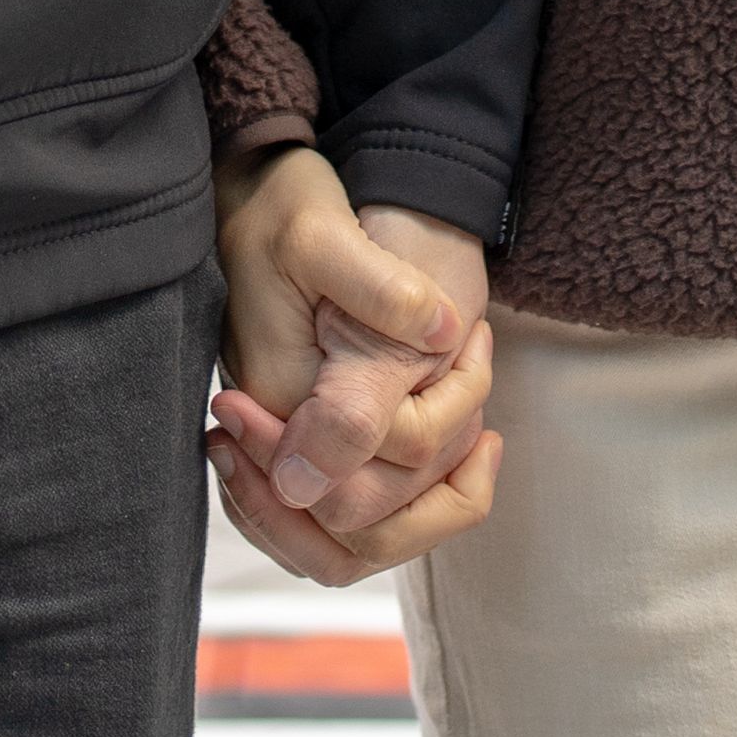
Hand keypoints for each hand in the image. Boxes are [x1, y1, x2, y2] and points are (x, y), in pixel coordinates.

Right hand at [207, 149, 499, 580]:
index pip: (351, 497)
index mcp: (278, 407)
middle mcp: (278, 443)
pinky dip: (419, 491)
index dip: (430, 453)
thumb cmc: (283, 211)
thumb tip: (440, 337)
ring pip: (360, 536)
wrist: (253, 195)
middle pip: (353, 542)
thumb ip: (380, 295)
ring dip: (432, 496)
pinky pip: (361, 505)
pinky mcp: (309, 435)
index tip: (468, 359)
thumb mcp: (326, 236)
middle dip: (436, 499)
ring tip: (479, 429)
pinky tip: (465, 438)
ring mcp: (289, 444)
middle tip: (483, 423)